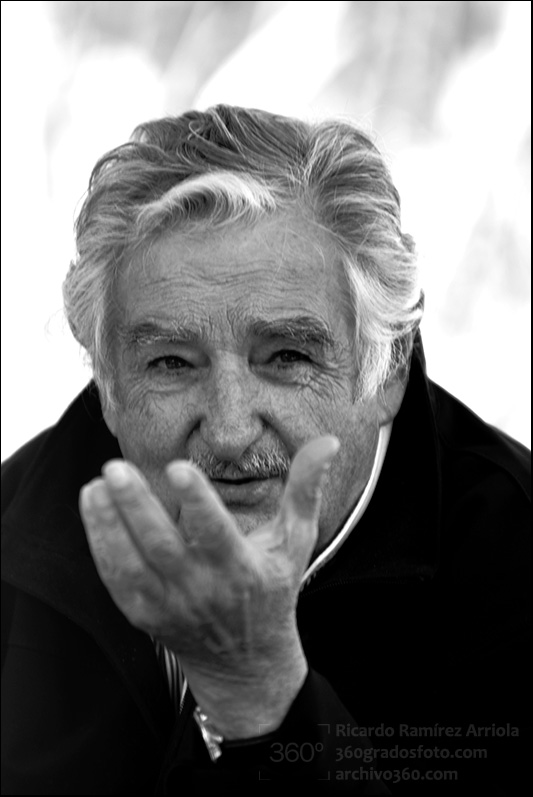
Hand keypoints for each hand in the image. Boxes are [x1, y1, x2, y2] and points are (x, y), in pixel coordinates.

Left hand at [80, 436, 338, 736]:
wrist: (246, 662)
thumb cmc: (273, 588)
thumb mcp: (296, 540)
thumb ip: (306, 488)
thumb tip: (328, 441)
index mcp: (242, 570)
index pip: (215, 534)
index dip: (197, 502)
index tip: (178, 467)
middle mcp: (202, 590)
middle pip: (162, 547)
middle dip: (137, 507)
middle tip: (115, 468)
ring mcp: (169, 605)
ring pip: (131, 563)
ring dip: (110, 523)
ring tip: (96, 485)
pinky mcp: (143, 614)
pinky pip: (116, 577)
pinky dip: (101, 542)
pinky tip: (93, 504)